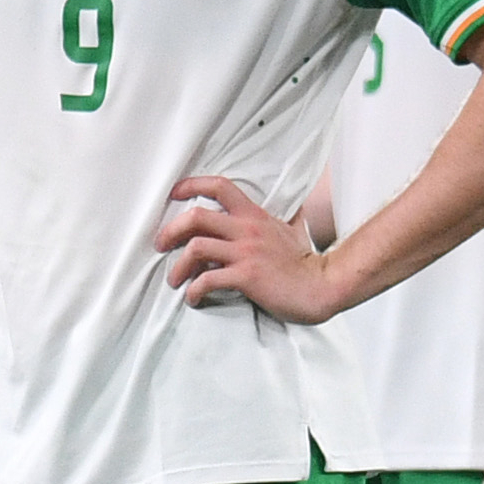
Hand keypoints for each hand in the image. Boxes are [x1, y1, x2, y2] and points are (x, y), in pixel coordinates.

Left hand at [154, 176, 337, 322]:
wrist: (322, 285)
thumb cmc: (305, 261)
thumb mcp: (293, 228)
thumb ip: (284, 216)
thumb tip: (291, 208)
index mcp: (254, 215)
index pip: (219, 186)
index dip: (192, 184)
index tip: (174, 193)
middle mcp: (247, 229)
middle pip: (196, 217)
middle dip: (170, 230)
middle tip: (161, 245)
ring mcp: (246, 253)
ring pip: (196, 248)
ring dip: (178, 266)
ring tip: (174, 279)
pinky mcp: (246, 277)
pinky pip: (208, 280)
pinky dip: (194, 291)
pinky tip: (194, 298)